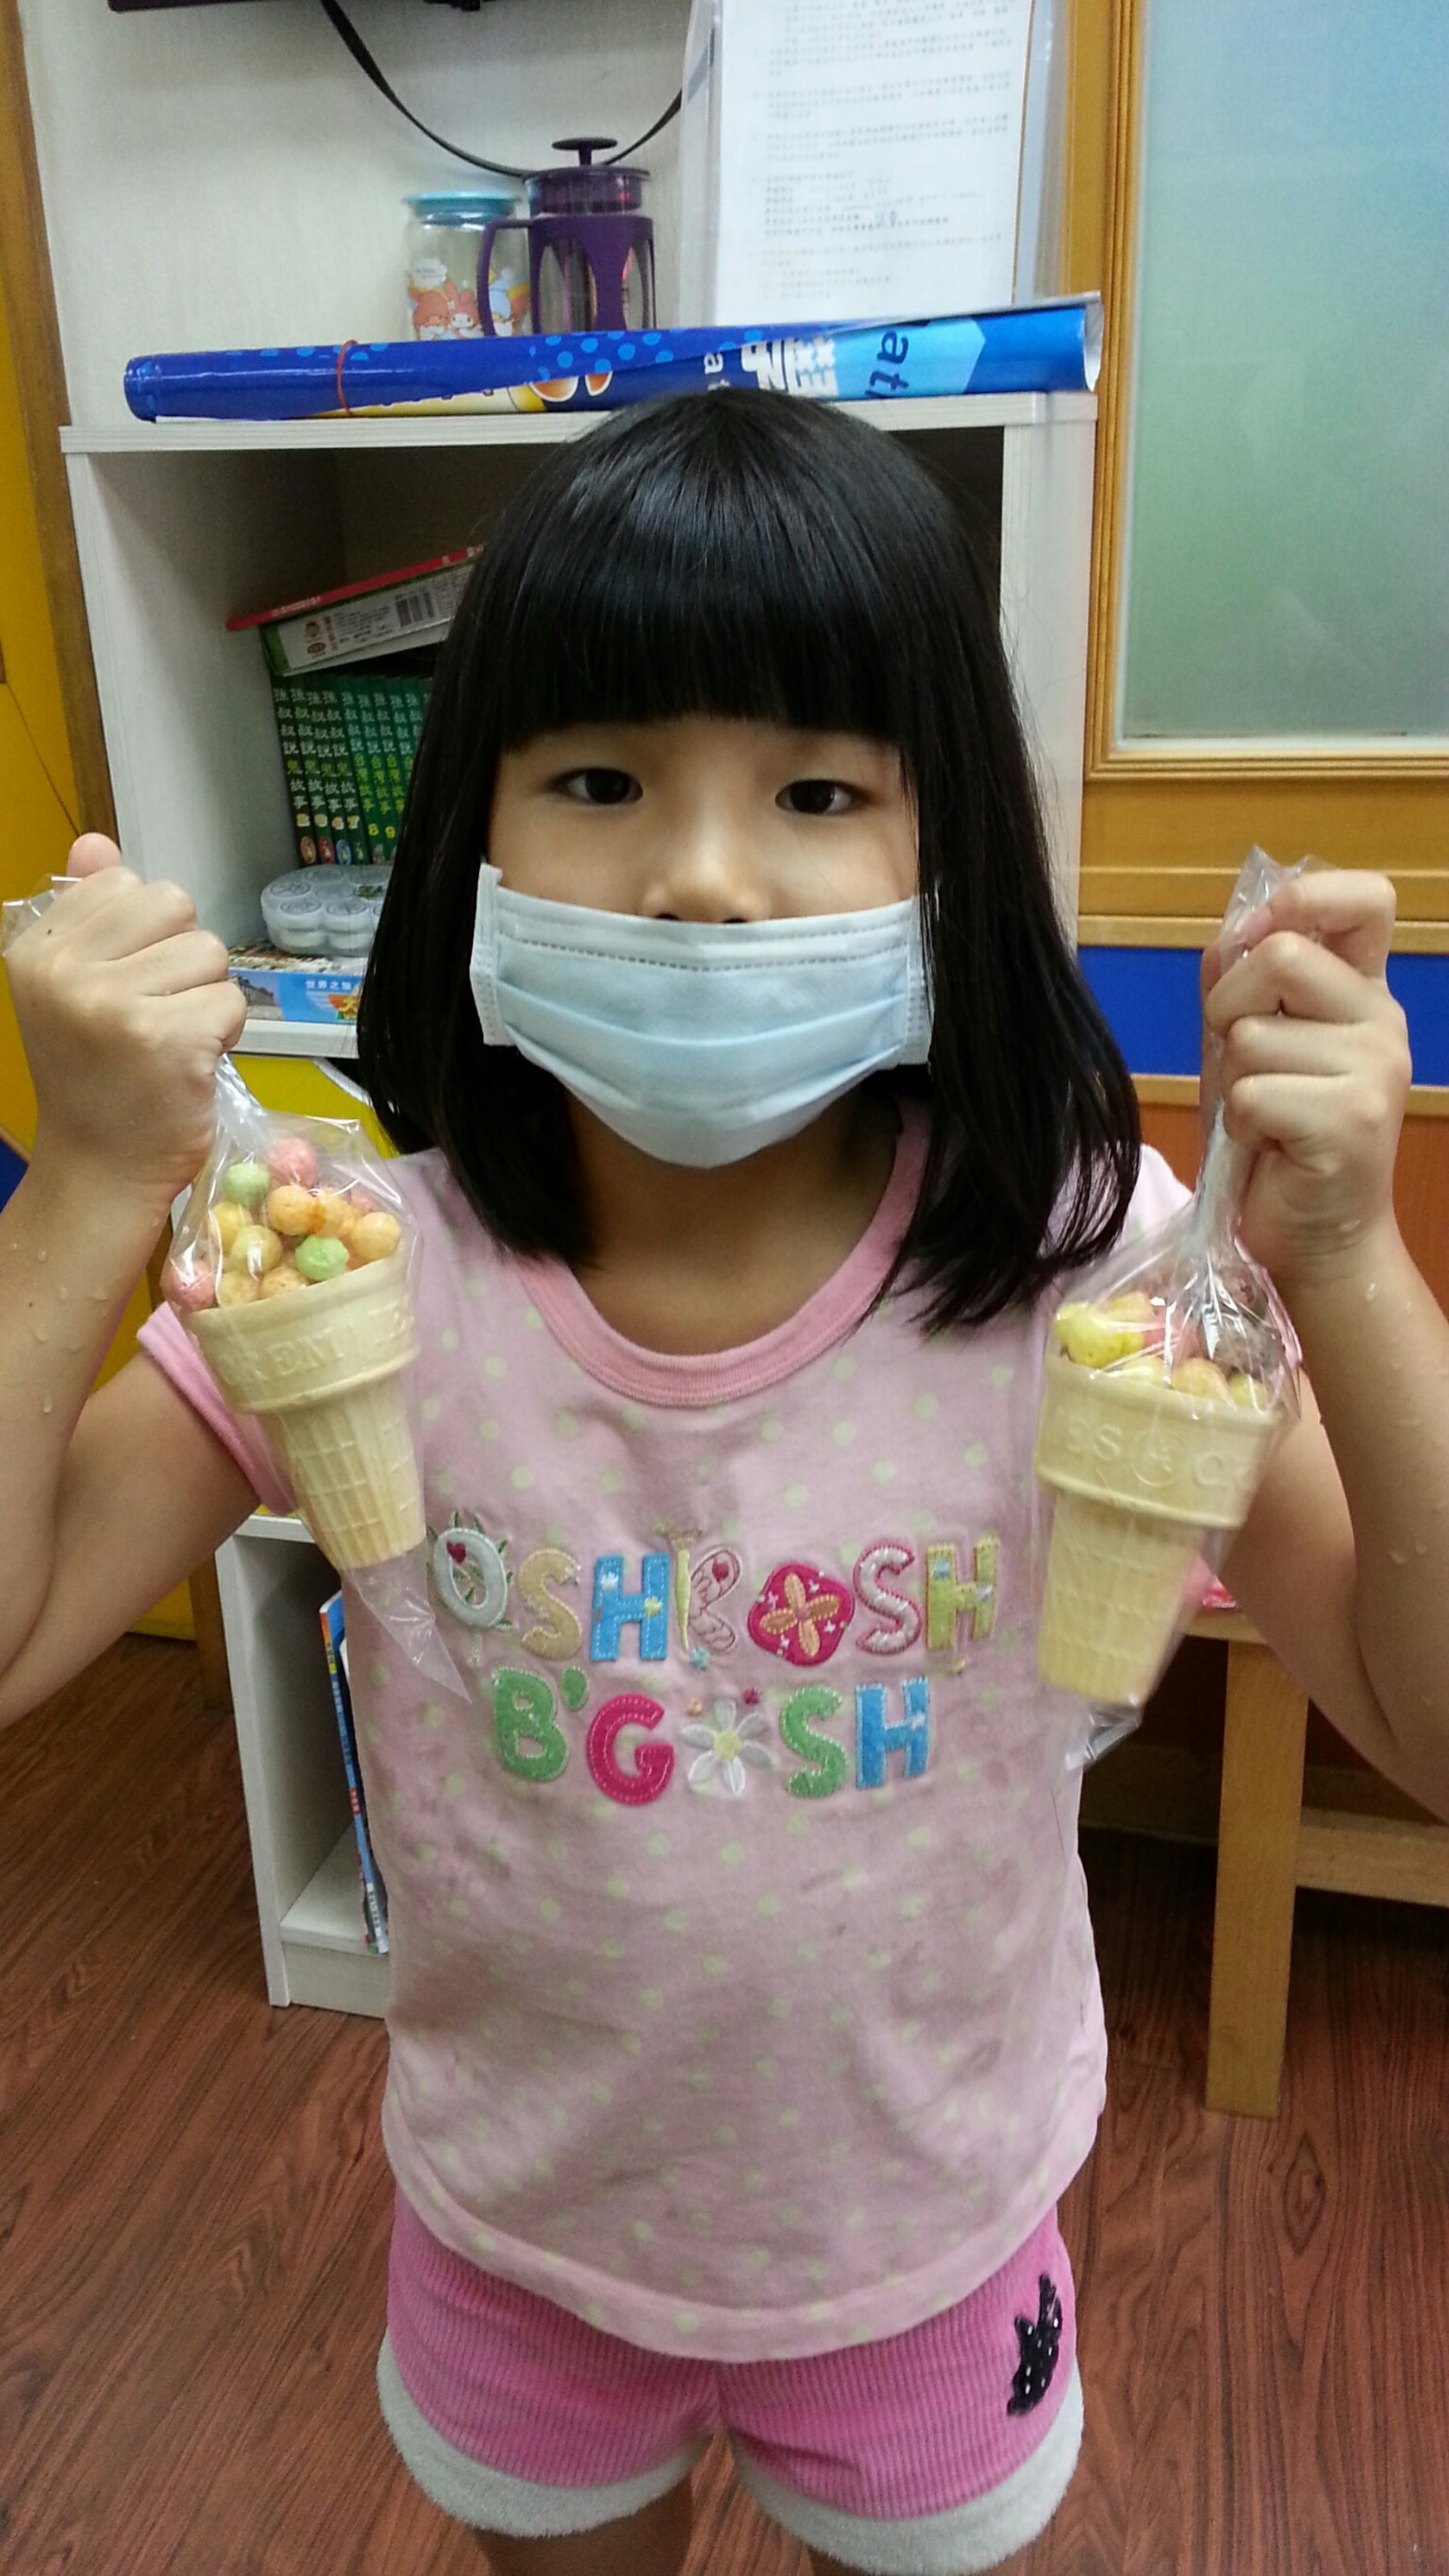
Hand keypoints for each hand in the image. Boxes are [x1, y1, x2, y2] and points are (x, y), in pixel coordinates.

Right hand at [4, 834, 245, 1216]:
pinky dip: (226, 1032)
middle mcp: (66, 971)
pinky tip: (192, 1064)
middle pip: (173, 904)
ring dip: (207, 995)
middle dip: (183, 956)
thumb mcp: (75, 986)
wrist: (100, 1169)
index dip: (147, 932)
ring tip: (174, 1040)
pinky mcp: (167, 1040)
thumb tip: (97, 841)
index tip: (128, 986)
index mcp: (38, 948)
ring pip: (208, 952)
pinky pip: (231, 1000)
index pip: (124, 880)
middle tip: (159, 1012)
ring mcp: (114, 1005)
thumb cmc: (97, 1076)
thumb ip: (89, 912)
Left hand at [1200, 867, 1409, 1288]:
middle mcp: (1382, 1021)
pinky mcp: (1350, 1121)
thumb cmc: (1278, 1139)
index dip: (1302, 898)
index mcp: (1364, 992)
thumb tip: (1229, 935)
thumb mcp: (1251, 1048)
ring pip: (1253, 1035)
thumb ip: (1242, 987)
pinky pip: (1251, 1093)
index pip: (1366, 898)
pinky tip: (1268, 1146)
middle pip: (1283, 955)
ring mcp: (1374, 1071)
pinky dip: (1239, 1123)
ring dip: (1233, 1081)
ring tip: (1263, 1117)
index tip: (1258, 939)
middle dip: (1229, 1007)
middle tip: (1240, 1063)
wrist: (1317, 1238)